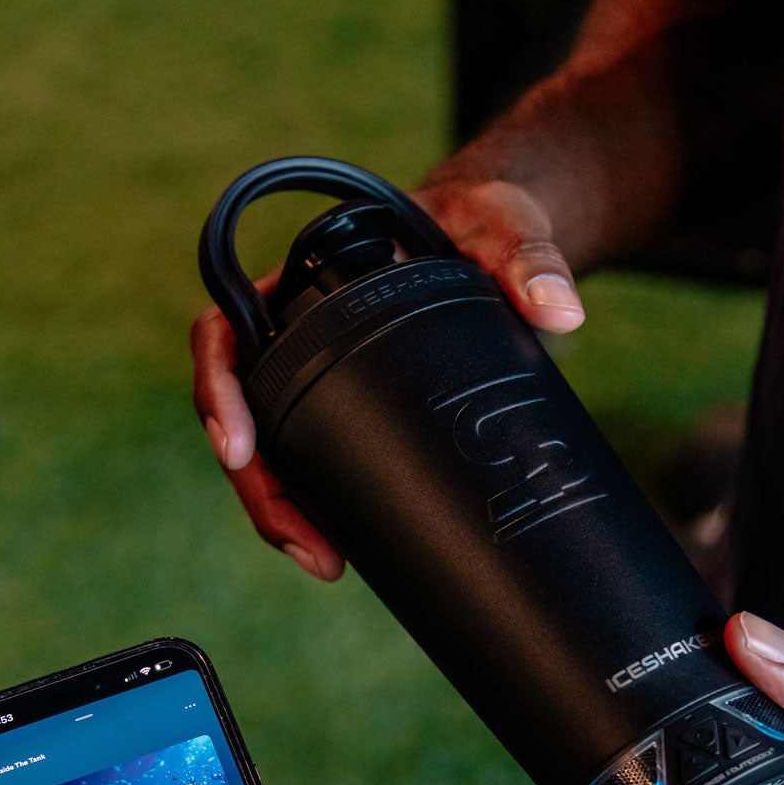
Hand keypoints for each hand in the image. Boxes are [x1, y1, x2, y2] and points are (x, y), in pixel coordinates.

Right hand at [189, 178, 584, 581]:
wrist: (500, 247)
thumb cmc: (483, 221)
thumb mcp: (501, 228)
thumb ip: (528, 257)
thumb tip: (562, 311)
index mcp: (300, 282)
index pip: (226, 334)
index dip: (220, 393)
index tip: (240, 448)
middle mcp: (294, 335)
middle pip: (245, 418)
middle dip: (263, 491)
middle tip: (308, 548)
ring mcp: (319, 378)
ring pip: (274, 454)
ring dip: (286, 515)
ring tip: (326, 563)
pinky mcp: (350, 411)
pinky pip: (313, 464)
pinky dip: (320, 509)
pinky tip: (343, 549)